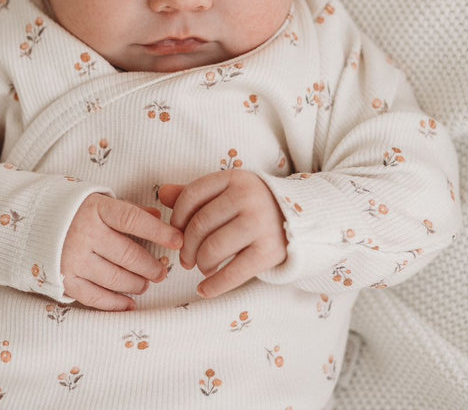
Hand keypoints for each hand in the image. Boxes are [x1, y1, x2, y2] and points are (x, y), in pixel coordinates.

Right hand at [61, 193, 182, 310]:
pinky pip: (96, 297)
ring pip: (116, 278)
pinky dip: (116, 303)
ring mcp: (73, 258)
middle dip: (151, 267)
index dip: (159, 231)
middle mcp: (84, 233)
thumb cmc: (75, 212)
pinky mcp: (65, 279)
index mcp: (96, 209)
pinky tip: (129, 303)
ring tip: (145, 284)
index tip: (178, 241)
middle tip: (161, 272)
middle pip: (128, 254)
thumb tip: (159, 216)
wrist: (34, 223)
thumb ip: (129, 210)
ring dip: (137, 285)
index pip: (134, 220)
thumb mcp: (100, 203)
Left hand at [158, 171, 286, 298]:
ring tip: (203, 266)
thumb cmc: (256, 207)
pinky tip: (204, 289)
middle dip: (186, 247)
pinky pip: (233, 273)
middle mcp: (248, 197)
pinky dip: (213, 285)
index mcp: (235, 178)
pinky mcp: (270, 251)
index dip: (177, 218)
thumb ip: (196, 194)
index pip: (191, 195)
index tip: (176, 233)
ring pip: (212, 249)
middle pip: (199, 225)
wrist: (305, 221)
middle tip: (185, 259)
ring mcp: (260, 223)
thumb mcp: (229, 192)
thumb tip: (162, 194)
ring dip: (201, 264)